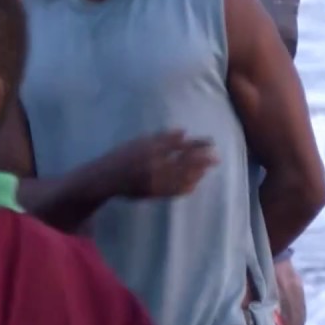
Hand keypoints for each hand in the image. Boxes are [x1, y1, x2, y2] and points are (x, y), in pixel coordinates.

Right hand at [104, 130, 218, 198]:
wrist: (107, 178)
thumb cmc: (122, 156)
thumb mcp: (139, 142)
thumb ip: (161, 138)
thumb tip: (183, 132)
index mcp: (152, 150)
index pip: (181, 146)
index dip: (197, 144)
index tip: (210, 142)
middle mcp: (156, 165)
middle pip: (186, 162)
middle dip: (204, 159)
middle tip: (217, 157)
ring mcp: (156, 181)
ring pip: (183, 177)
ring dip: (199, 173)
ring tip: (208, 169)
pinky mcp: (156, 193)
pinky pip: (176, 191)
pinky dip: (188, 186)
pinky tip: (195, 183)